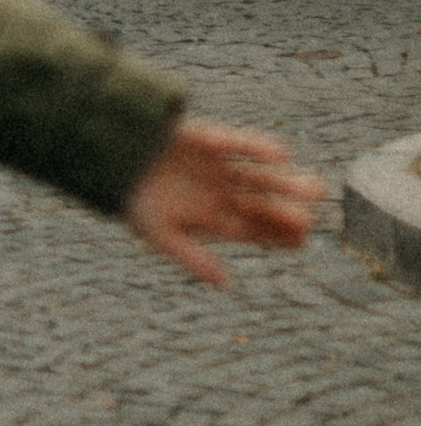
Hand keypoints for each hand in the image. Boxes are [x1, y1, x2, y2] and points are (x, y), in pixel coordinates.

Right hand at [122, 118, 322, 287]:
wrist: (109, 158)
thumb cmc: (132, 201)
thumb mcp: (159, 234)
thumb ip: (192, 257)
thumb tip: (224, 285)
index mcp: (213, 219)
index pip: (254, 230)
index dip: (277, 236)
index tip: (302, 241)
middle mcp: (222, 193)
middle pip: (263, 205)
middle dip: (287, 212)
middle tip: (311, 219)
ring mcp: (219, 167)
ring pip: (261, 177)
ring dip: (286, 182)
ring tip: (315, 189)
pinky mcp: (211, 140)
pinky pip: (241, 144)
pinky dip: (258, 147)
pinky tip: (280, 155)